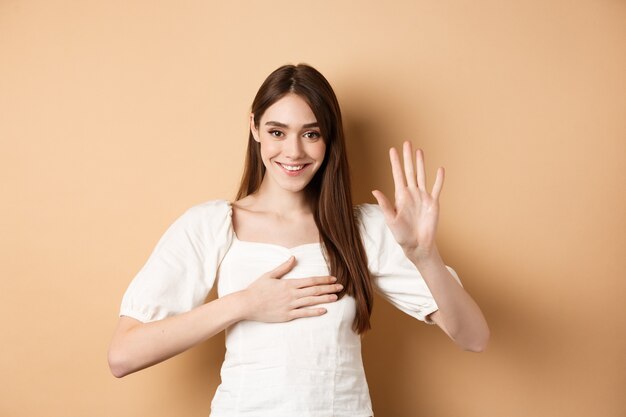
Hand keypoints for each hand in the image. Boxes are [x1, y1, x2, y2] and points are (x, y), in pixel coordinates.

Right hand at [242, 256, 342, 321]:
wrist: (247, 304)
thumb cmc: (257, 289)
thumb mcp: (269, 275)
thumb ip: (284, 267)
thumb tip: (293, 257)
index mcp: (289, 283)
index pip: (310, 281)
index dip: (323, 280)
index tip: (333, 279)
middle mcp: (292, 294)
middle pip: (314, 291)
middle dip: (329, 288)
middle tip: (341, 287)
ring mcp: (290, 306)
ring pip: (311, 301)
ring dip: (325, 299)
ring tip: (336, 298)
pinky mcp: (287, 315)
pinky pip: (304, 313)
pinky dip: (314, 312)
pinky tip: (324, 310)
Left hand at [372, 141, 443, 258]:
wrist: (417, 245)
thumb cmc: (402, 235)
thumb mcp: (391, 219)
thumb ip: (385, 204)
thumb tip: (375, 190)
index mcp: (400, 196)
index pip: (397, 175)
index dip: (395, 162)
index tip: (392, 149)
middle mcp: (412, 193)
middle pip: (410, 171)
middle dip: (407, 157)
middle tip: (407, 143)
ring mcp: (423, 197)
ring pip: (422, 176)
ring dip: (421, 163)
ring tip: (419, 151)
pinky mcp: (433, 203)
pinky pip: (436, 188)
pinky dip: (438, 179)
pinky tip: (440, 169)